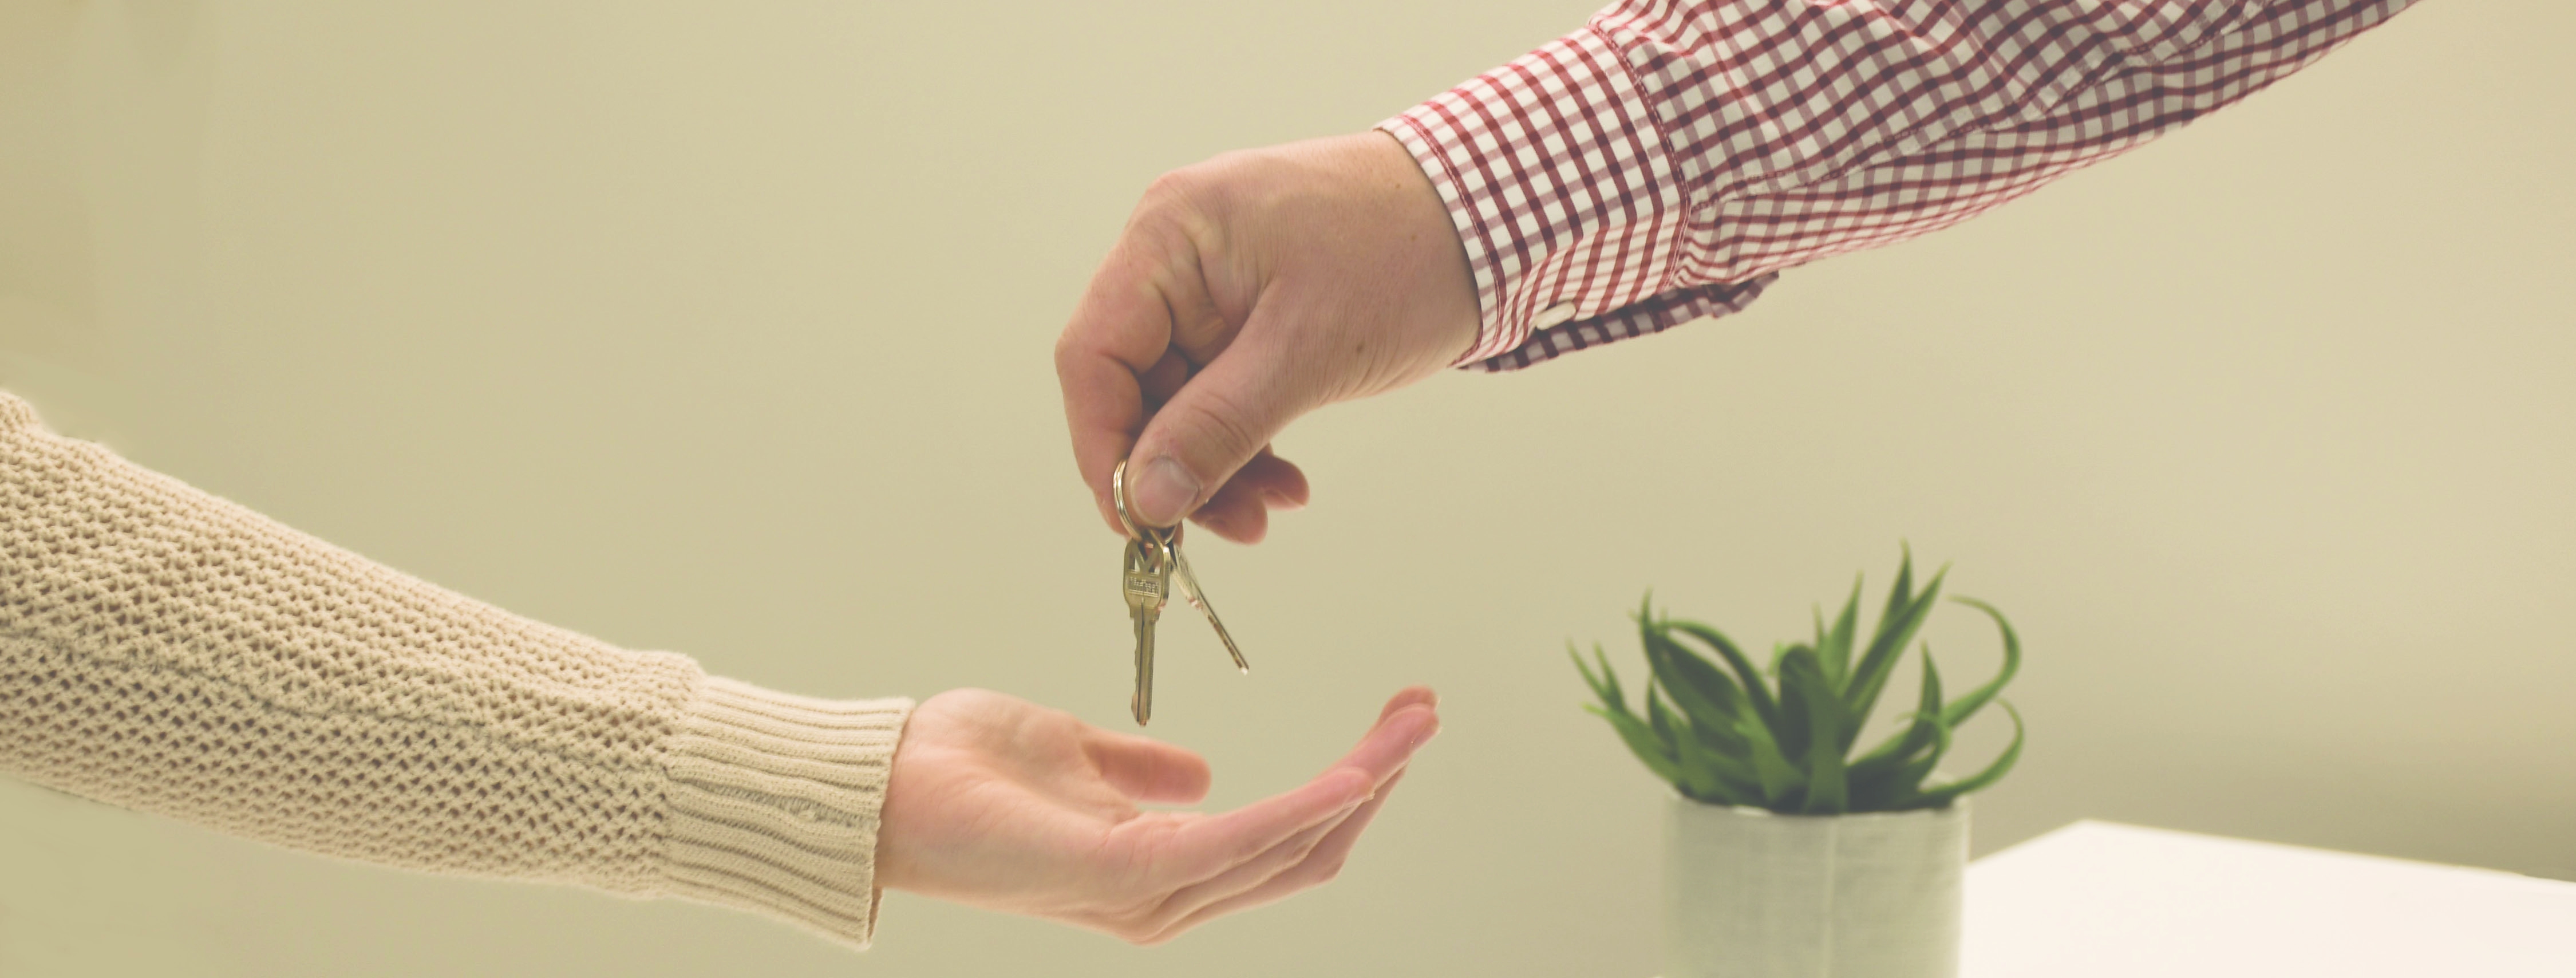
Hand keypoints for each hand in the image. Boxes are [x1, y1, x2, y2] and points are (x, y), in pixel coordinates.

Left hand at [874, 686, 1439, 943]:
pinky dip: (1298, 811)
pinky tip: (1347, 774)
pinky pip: (1235, 846)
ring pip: (1289, 848)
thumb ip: (1138, 770)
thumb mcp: (1071, 754)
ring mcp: (1148, 892)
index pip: (1286, 836)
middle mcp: (1165, 894)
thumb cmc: (958, 771)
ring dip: (1360, 784)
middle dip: (1376, 782)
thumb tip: (1200, 770)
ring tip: (1408, 726)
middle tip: (1424, 713)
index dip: (1351, 783)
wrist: (878, 784)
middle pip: (1307, 849)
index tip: (1397, 717)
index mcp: (1158, 865)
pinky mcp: (1124, 874)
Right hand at [1055, 131, 1478, 543]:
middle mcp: (1178, 257)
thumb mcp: (1308, 349)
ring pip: (1180, 402)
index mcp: (1171, 235)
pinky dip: (1248, 444)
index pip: (1095, 354)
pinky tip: (1288, 484)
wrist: (1494, 217)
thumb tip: (1146, 500)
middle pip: (1134, 386)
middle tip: (1227, 529)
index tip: (1137, 520)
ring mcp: (1215, 288)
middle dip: (1175, 467)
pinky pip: (1223, 395)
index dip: (1104, 445)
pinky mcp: (1253, 318)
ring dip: (1216, 467)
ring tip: (1271, 511)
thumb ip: (1218, 426)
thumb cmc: (1406, 253)